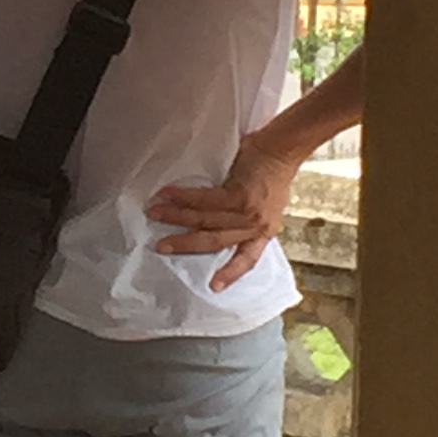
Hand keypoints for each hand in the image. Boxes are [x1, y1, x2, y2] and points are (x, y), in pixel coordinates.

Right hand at [147, 137, 296, 292]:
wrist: (283, 149)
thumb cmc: (272, 174)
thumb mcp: (267, 206)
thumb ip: (246, 220)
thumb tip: (220, 224)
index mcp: (263, 232)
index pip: (248, 259)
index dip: (231, 273)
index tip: (214, 287)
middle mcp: (255, 226)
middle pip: (214, 241)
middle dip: (184, 244)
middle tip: (161, 246)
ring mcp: (247, 211)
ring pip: (205, 219)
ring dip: (176, 216)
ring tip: (154, 213)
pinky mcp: (238, 194)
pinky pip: (204, 199)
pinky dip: (182, 197)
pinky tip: (166, 194)